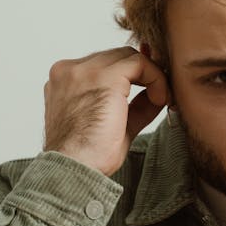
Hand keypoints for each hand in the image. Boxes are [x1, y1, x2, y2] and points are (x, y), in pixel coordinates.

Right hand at [43, 48, 170, 174]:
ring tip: (160, 100)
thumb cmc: (87, 157)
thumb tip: (156, 93)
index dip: (131, 76)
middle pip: (116, 57)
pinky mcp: (104, 77)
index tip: (151, 92)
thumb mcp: (114, 124)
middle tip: (161, 94)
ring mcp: (84, 70)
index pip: (104, 65)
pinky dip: (156, 78)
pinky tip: (160, 99)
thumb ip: (132, 105)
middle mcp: (69, 71)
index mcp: (64, 82)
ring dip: (151, 75)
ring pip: (129, 56)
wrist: (74, 169)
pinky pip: (140, 64)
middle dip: (142, 72)